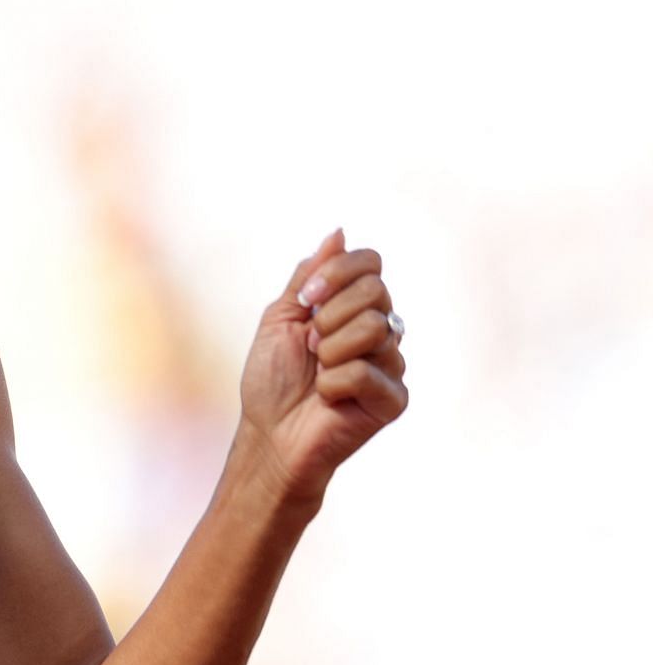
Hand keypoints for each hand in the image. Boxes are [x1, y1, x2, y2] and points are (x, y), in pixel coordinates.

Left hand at [235, 228, 408, 512]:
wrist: (270, 432)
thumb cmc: (272, 379)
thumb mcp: (282, 316)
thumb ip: (311, 276)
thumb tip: (339, 232)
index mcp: (355, 307)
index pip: (370, 263)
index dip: (336, 274)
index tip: (305, 299)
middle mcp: (382, 330)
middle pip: (375, 291)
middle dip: (328, 317)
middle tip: (310, 346)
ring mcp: (392, 364)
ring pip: (374, 327)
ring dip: (329, 351)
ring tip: (319, 372)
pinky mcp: (394, 398)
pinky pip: (366, 371)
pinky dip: (333, 384)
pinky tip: (328, 398)